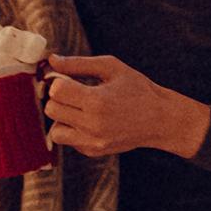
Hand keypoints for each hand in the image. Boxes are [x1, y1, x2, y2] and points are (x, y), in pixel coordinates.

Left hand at [44, 52, 209, 159]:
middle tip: (73, 93)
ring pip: (55, 130)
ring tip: (79, 109)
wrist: (160, 119)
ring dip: (62, 118)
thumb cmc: (137, 89)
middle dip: (59, 99)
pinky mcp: (93, 151)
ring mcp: (93, 141)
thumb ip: (78, 64)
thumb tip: (51, 60)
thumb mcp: (111, 68)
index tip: (68, 80)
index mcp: (97, 101)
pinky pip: (68, 140)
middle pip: (52, 110)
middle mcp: (93, 125)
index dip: (59, 82)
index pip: (56, 91)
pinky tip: (89, 121)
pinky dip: (73, 130)